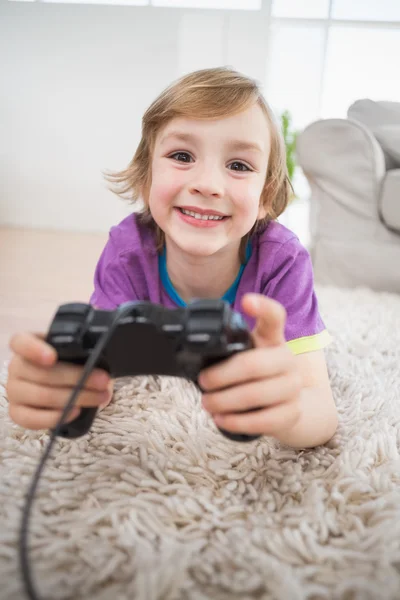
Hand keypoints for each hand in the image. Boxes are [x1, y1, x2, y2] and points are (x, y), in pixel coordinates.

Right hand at [6, 332, 112, 430]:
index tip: (52, 357)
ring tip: (100, 397)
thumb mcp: (72, 352)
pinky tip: (75, 412)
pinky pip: (33, 419)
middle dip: (78, 378)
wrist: (61, 386)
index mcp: (26, 345)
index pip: (21, 342)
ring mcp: (14, 391)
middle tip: (103, 380)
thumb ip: (78, 352)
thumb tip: (99, 361)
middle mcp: (16, 367)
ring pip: (43, 396)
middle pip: (43, 374)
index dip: (34, 349)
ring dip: (76, 398)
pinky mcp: (17, 412)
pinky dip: (56, 417)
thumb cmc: (67, 364)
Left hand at [198, 293, 302, 437]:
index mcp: (273, 338)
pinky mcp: (293, 412)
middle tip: (203, 382)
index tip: (246, 301)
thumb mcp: (245, 355)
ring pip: (256, 395)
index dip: (262, 307)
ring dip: (224, 401)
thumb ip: (226, 349)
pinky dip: (237, 421)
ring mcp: (293, 386)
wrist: (288, 404)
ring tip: (208, 403)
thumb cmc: (255, 376)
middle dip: (221, 376)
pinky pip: (263, 420)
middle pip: (254, 364)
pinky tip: (222, 419)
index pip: (274, 316)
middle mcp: (287, 359)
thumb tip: (189, 352)